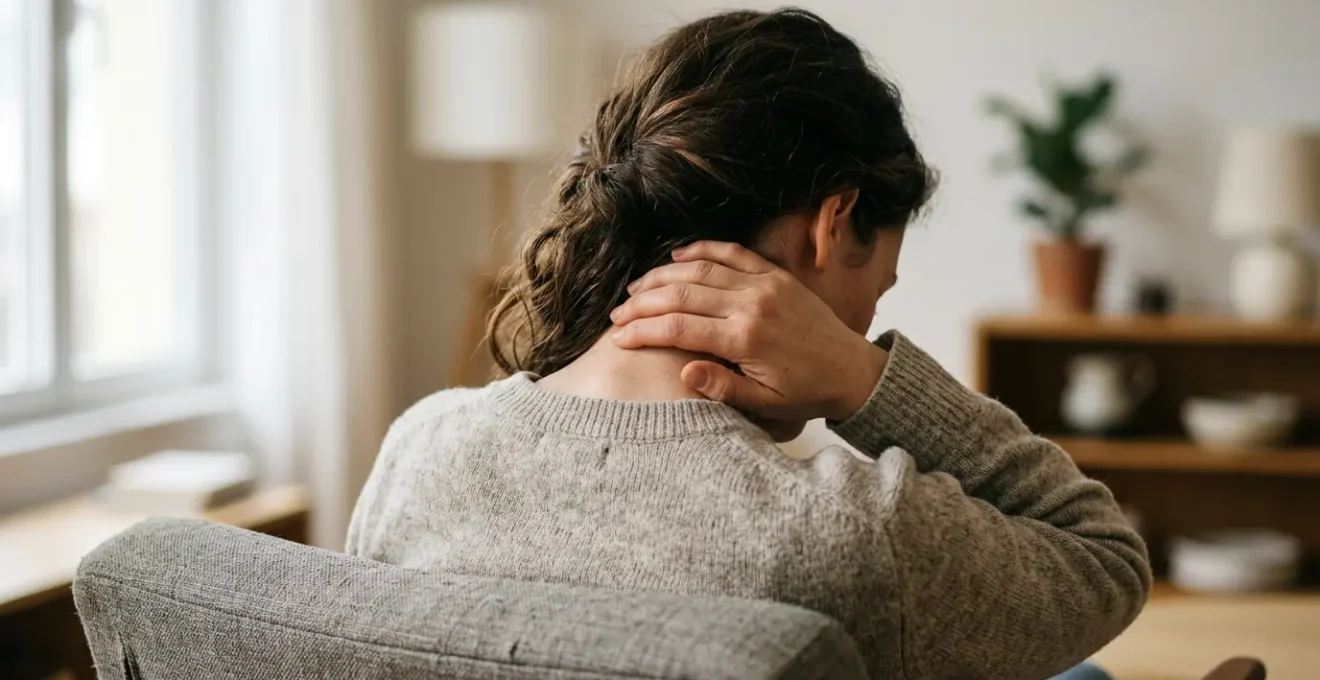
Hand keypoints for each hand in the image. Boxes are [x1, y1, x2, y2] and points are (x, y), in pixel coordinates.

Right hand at [609, 241, 886, 421]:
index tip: (618, 338)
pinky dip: (702, 250)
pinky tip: (676, 256)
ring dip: (663, 276)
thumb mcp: (765, 404)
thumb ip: (722, 388)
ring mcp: (763, 284)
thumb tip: (682, 371)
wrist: (853, 371)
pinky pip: (732, 253)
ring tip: (636, 289)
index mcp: (745, 339)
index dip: (642, 331)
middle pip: (681, 294)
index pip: (678, 328)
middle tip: (617, 314)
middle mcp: (751, 305)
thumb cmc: (806, 393)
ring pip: (700, 269)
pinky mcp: (775, 275)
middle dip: (642, 303)